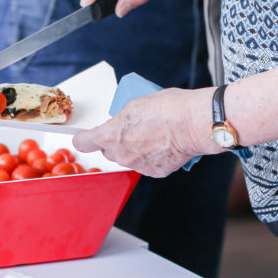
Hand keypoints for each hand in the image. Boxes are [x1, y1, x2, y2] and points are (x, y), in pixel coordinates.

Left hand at [71, 89, 206, 176]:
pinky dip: (152, 157)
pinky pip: (146, 165)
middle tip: (133, 129)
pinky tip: (163, 145)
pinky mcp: (154, 172)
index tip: (84, 136)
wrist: (194, 123)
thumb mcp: (134, 105)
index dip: (84, 138)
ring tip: (153, 135)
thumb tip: (119, 126)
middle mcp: (121, 154)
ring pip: (128, 159)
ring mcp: (137, 166)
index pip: (83, 142)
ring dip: (135, 150)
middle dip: (115, 142)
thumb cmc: (168, 108)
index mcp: (110, 135)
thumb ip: (120, 120)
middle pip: (108, 151)